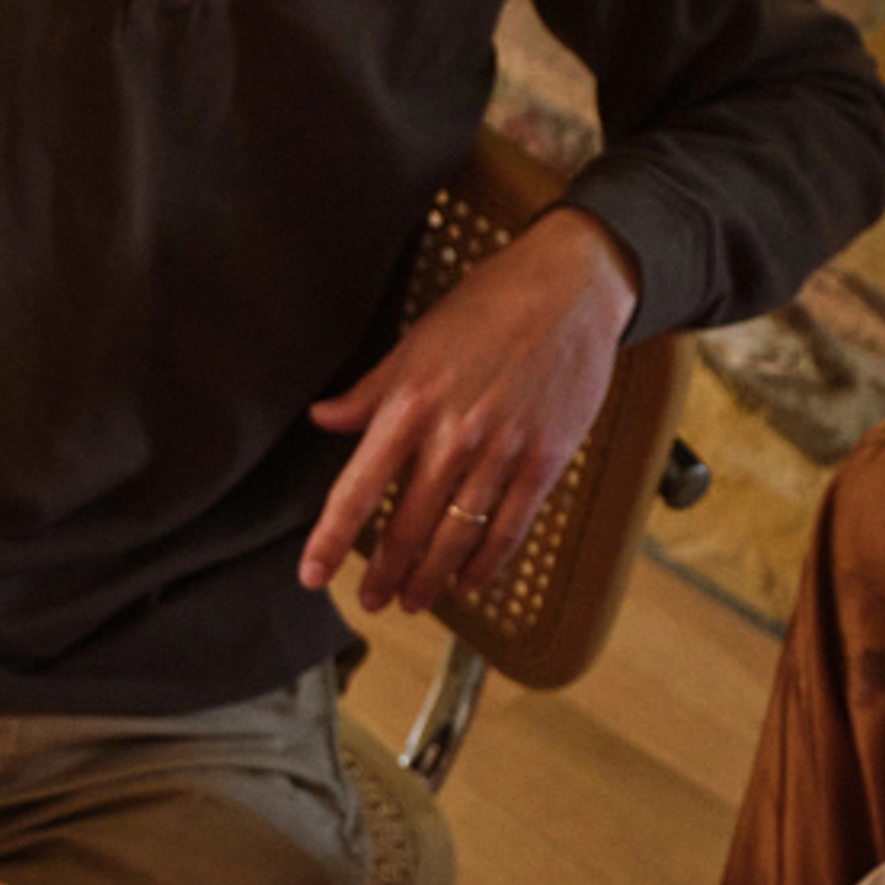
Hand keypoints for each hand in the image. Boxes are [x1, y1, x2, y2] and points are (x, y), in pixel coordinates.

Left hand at [301, 207, 641, 615]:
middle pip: (408, 527)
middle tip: (371, 599)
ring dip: (430, 578)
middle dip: (385, 573)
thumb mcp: (415, 342)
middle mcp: (454, 435)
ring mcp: (503, 451)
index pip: (358, 489)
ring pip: (457, 537)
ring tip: (412, 600)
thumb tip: (322, 418)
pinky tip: (468, 581)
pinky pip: (510, 527)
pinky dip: (486, 562)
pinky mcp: (545, 459)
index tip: (312, 574)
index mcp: (410, 405)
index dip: (331, 539)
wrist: (571, 284)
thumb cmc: (488, 307)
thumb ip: (368, 392)